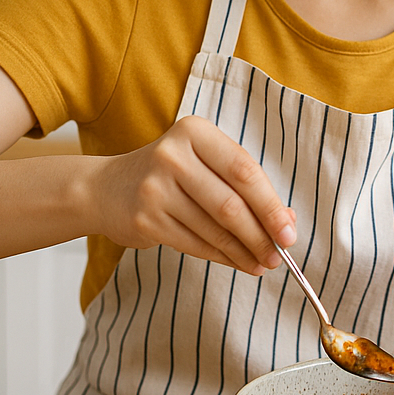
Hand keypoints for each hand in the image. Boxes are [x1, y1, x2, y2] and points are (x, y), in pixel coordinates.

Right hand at [87, 115, 295, 274]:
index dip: (271, 204)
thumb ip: (245, 187)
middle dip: (261, 234)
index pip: (244, 170)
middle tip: (280, 254)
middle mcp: (172, 155)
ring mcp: (155, 188)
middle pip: (231, 203)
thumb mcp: (205, 165)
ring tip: (263, 262)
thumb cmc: (169, 175)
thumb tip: (288, 220)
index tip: (289, 230)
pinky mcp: (145, 219)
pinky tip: (239, 262)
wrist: (105, 189)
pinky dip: (223, 257)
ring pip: (215, 228)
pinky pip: (195, 244)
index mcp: (194, 132)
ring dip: (245, 251)